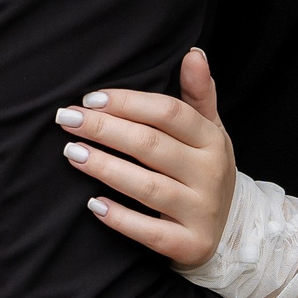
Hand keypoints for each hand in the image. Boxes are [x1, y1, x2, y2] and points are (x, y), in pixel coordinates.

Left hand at [56, 49, 234, 268]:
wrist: (230, 233)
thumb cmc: (205, 171)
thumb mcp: (210, 131)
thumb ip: (198, 94)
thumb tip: (193, 53)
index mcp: (212, 140)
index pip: (169, 113)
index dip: (128, 103)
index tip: (90, 98)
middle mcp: (210, 174)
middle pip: (151, 145)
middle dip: (105, 129)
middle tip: (67, 119)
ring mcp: (200, 211)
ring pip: (148, 187)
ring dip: (106, 168)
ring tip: (73, 153)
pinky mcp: (189, 245)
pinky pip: (151, 232)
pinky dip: (121, 218)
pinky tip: (93, 204)